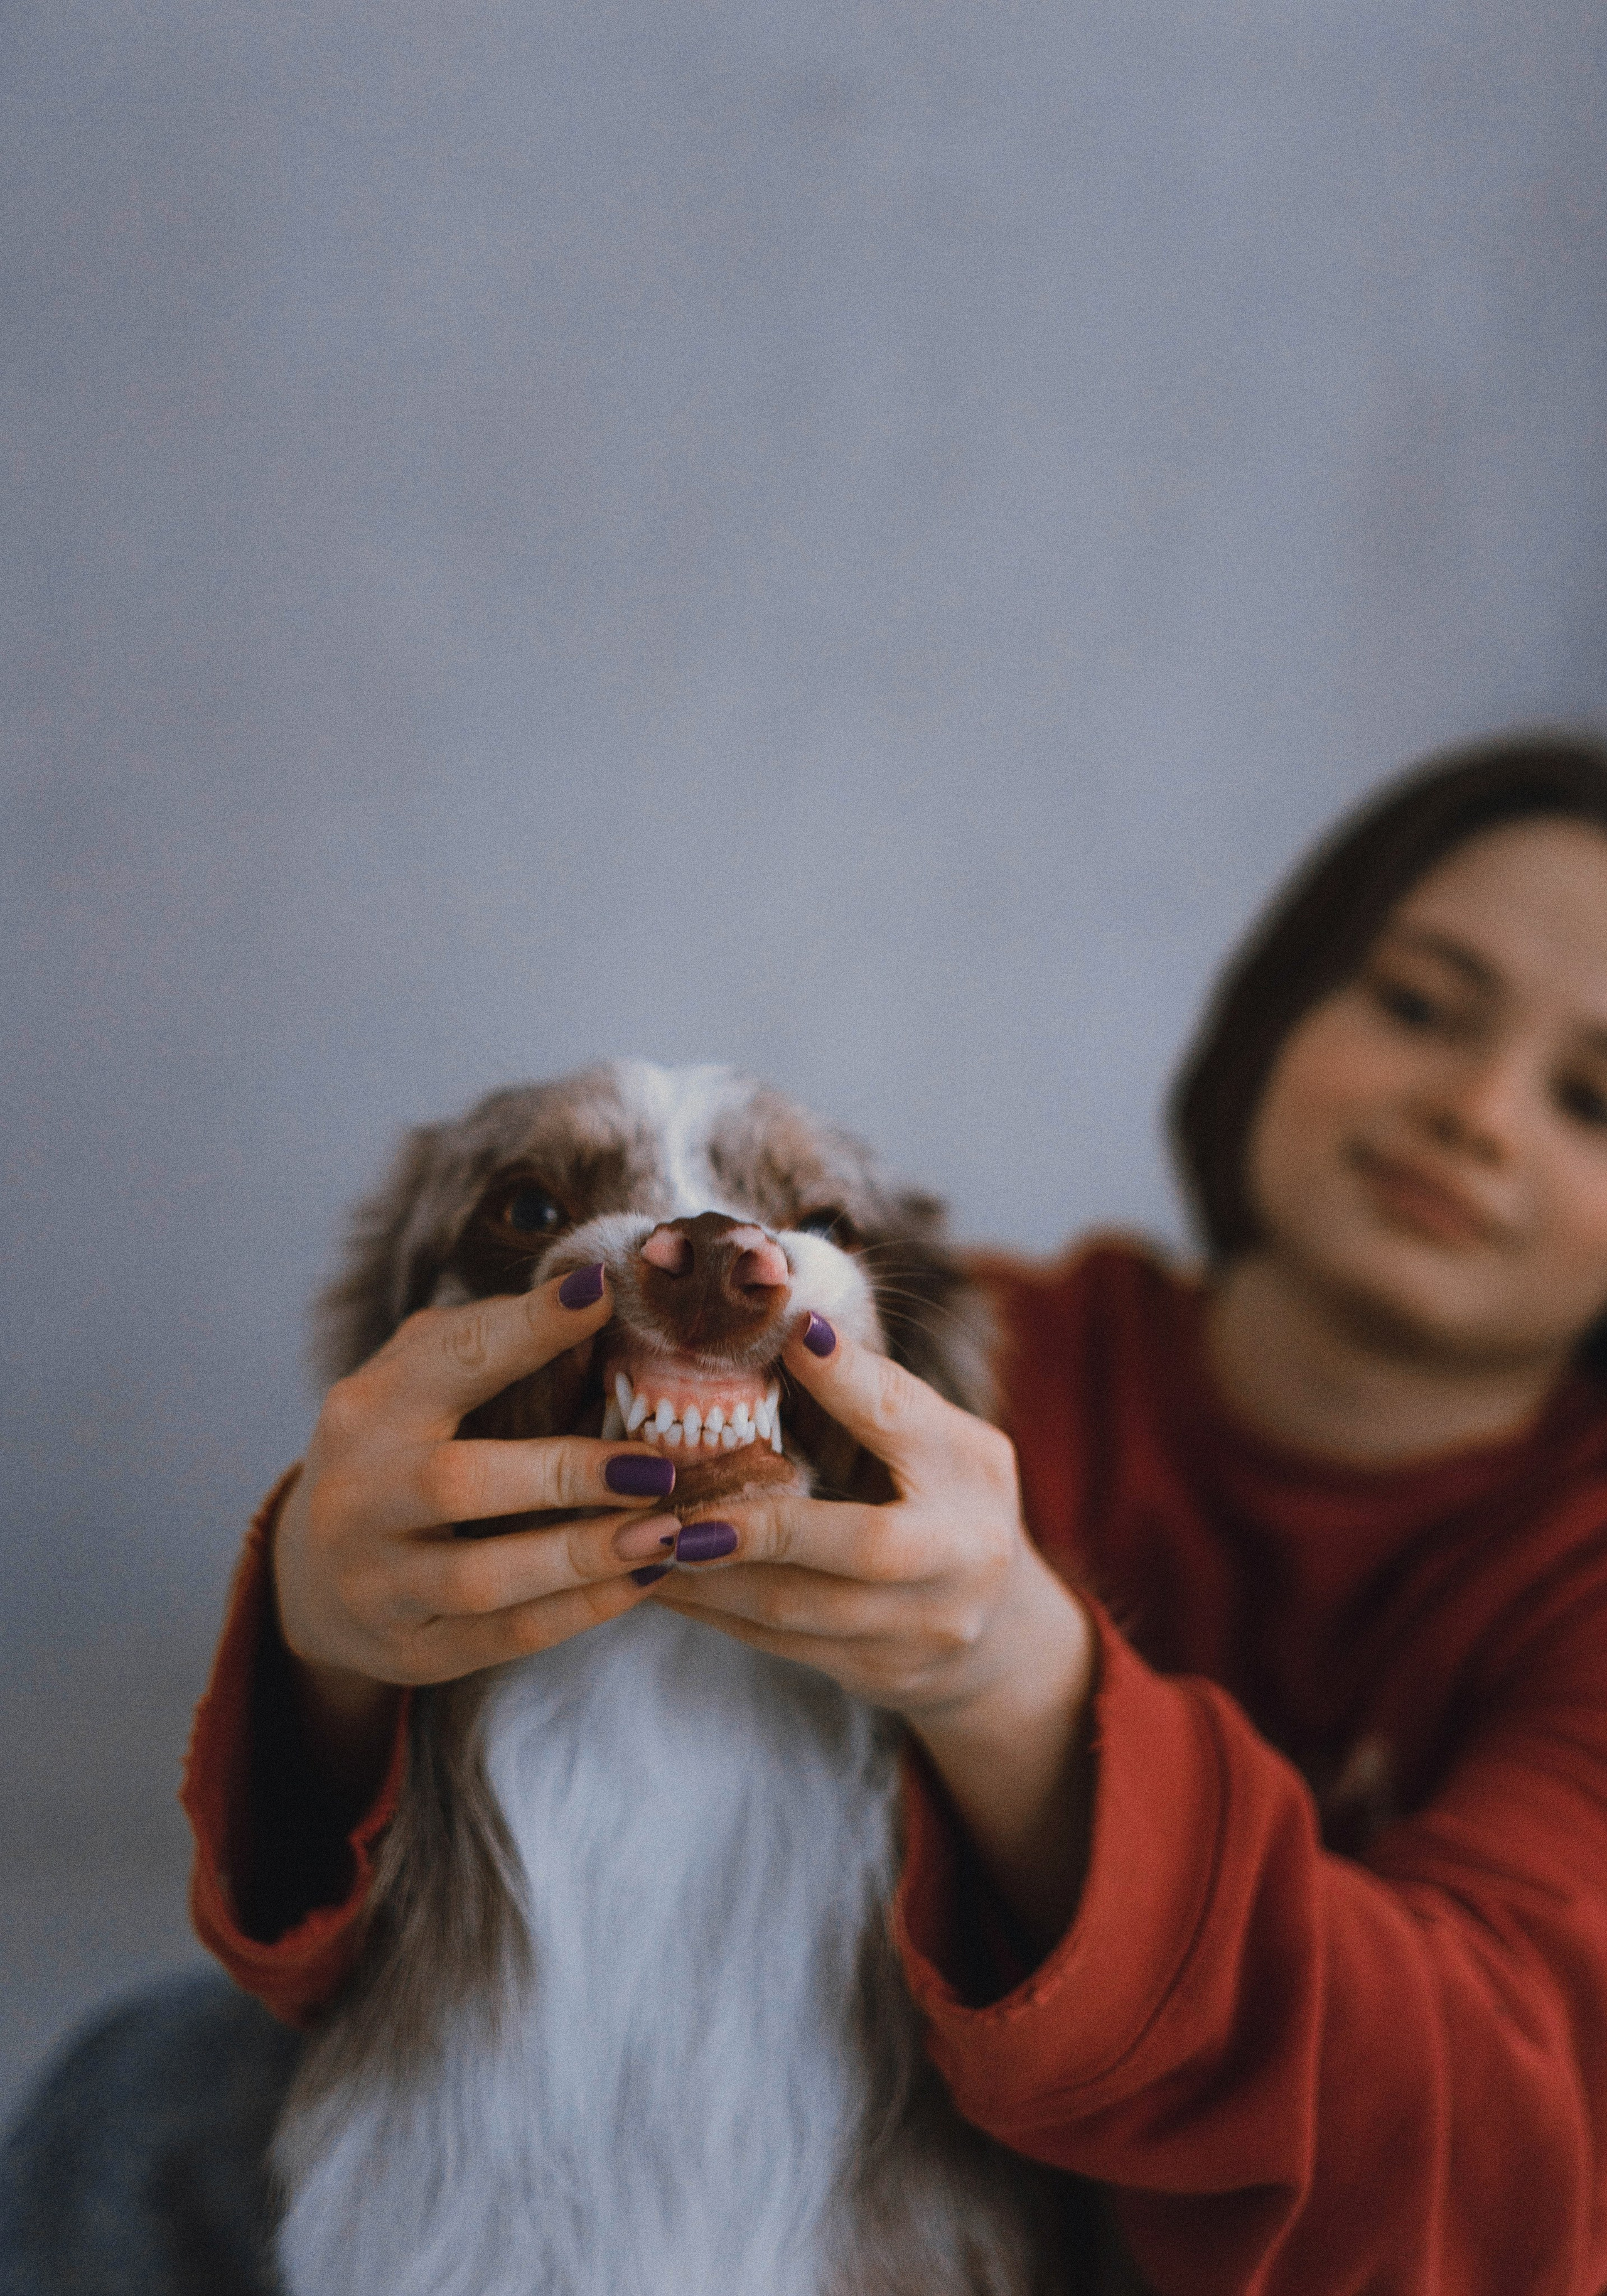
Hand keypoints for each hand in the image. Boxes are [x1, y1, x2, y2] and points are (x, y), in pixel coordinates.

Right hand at [271, 1267, 680, 1797]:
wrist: (314, 1578)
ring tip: (667, 1532)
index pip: (453, 1357)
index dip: (527, 1327)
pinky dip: (581, 1609)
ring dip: (583, 1556)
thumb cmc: (401, 1453)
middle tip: (655, 1465)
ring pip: (484, 1578)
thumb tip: (596, 1291)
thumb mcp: (420, 1386)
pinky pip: (505, 1636)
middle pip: (457, 1484)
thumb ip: (489, 1343)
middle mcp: (359, 1494)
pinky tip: (642, 1579)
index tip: (603, 1295)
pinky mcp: (410, 1648)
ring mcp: (376, 1581)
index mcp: (371, 1407)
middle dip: (564, 1473)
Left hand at [651, 1318, 1096, 1950]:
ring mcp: (921, 1627)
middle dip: (760, 1526)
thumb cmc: (950, 1507)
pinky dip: (713, 1610)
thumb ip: (877, 1398)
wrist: (998, 1639)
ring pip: (799, 1608)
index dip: (851, 1381)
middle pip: (863, 1546)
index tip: (792, 1337)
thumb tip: (789, 1331)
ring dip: (709, 1575)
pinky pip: (779, 1643)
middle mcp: (960, 1557)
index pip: (909, 1421)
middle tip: (669, 1505)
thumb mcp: (939, 1441)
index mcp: (972, 1473)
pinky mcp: (875, 1673)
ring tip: (638, 1536)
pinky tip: (658, 1579)